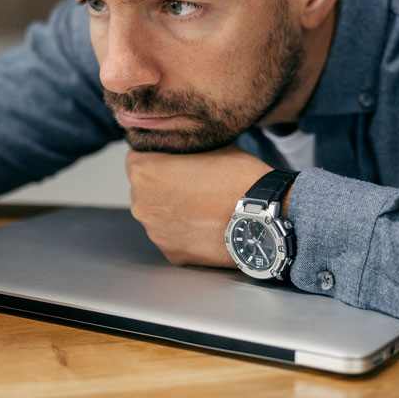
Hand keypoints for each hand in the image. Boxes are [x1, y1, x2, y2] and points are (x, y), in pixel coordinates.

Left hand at [126, 146, 272, 266]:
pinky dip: (184, 231)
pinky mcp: (171, 253)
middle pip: (144, 189)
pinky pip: (172, 236)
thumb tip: (175, 148)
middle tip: (193, 183)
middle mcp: (141, 204)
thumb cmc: (236, 176)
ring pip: (158, 214)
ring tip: (203, 206)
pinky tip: (206, 225)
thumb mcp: (206, 144)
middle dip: (162, 185)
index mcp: (143, 172)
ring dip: (173, 209)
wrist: (261, 216)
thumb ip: (180, 147)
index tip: (175, 160)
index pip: (137, 157)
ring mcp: (155, 232)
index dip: (157, 157)